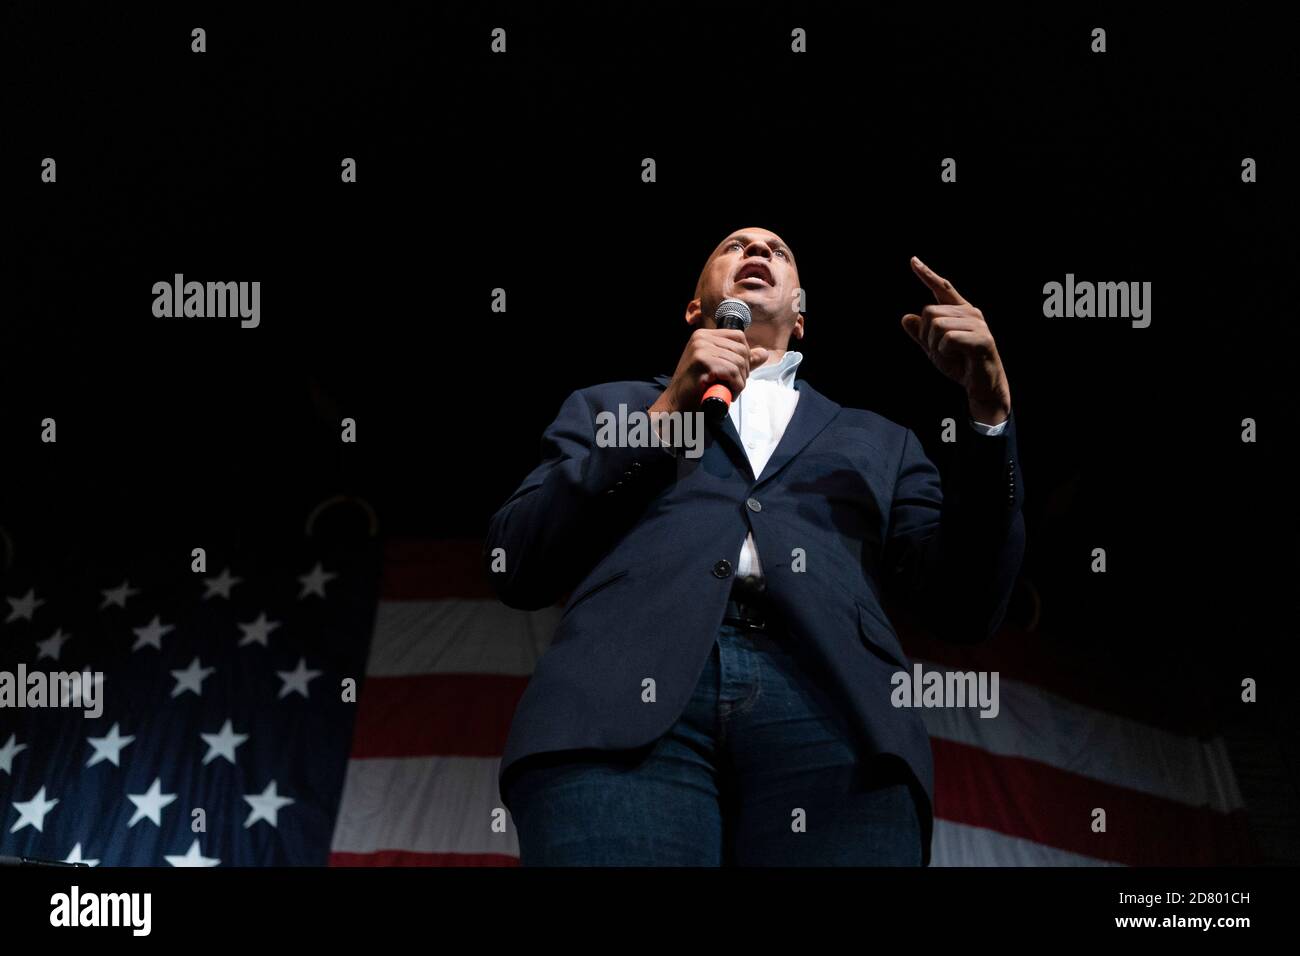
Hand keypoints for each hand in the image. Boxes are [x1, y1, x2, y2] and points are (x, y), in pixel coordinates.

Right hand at [651, 327, 768, 415]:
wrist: (676, 404)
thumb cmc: (696, 389)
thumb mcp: (720, 370)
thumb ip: (740, 361)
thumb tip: (764, 353)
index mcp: (704, 335)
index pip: (738, 336)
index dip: (744, 355)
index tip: (736, 373)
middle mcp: (701, 337)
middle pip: (741, 349)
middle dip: (743, 371)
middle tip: (733, 385)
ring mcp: (701, 348)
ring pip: (739, 362)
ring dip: (739, 381)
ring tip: (728, 391)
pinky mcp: (704, 361)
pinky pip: (733, 372)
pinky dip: (735, 386)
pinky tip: (727, 393)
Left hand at [901, 256, 1011, 424]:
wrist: (981, 385)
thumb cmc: (960, 365)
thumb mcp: (934, 349)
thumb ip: (920, 334)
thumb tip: (905, 317)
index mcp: (960, 311)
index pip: (941, 288)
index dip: (927, 274)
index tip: (913, 260)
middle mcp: (970, 312)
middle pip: (929, 312)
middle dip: (927, 335)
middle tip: (942, 351)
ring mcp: (978, 324)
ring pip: (937, 325)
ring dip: (935, 345)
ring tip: (952, 355)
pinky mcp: (981, 338)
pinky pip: (947, 338)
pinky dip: (944, 351)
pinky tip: (957, 357)